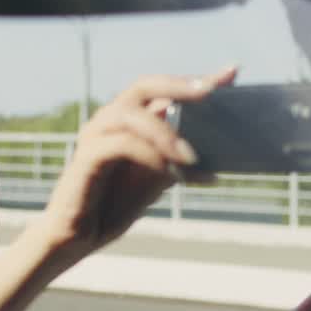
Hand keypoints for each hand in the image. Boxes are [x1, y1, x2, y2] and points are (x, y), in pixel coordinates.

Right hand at [35, 66, 237, 262]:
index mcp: (129, 121)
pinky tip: (171, 173)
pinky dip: (150, 155)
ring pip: (130, 113)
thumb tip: (218, 158)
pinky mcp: (86, 159)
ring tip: (192, 156)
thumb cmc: (114, 205)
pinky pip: (120, 144)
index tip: (231, 73)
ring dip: (165, 132)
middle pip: (143, 86)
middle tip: (210, 93)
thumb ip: (179, 160)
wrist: (79, 237)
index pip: (163, 89)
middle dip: (178, 86)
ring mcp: (95, 137)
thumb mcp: (158, 179)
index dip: (196, 79)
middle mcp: (109, 121)